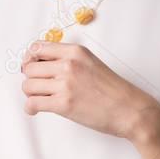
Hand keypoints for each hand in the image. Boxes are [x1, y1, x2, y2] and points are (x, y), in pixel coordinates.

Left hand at [21, 41, 159, 140]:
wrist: (131, 110)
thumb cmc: (115, 92)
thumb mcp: (92, 64)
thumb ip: (70, 61)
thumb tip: (44, 66)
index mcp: (75, 52)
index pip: (38, 48)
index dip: (30, 59)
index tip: (31, 67)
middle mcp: (68, 65)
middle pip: (30, 68)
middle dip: (30, 79)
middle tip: (37, 88)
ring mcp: (65, 84)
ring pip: (28, 85)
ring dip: (30, 94)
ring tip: (39, 99)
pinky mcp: (63, 104)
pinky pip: (32, 103)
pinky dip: (30, 108)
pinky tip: (35, 110)